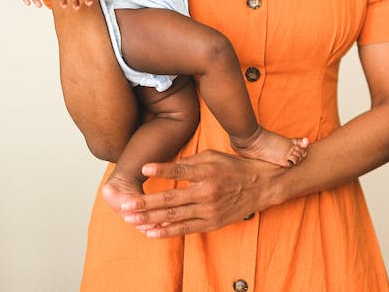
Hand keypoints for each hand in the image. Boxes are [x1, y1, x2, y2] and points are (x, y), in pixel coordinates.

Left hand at [119, 150, 289, 237]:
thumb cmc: (235, 168)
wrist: (263, 186)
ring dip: (150, 219)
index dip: (162, 170)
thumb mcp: (215, 157)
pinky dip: (167, 231)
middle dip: (146, 203)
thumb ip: (191, 162)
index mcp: (208, 171)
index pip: (181, 170)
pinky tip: (151, 232)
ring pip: (175, 216)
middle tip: (125, 206)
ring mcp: (210, 209)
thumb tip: (166, 167)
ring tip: (131, 219)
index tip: (143, 169)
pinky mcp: (213, 223)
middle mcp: (208, 191)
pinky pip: (186, 228)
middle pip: (172, 198)